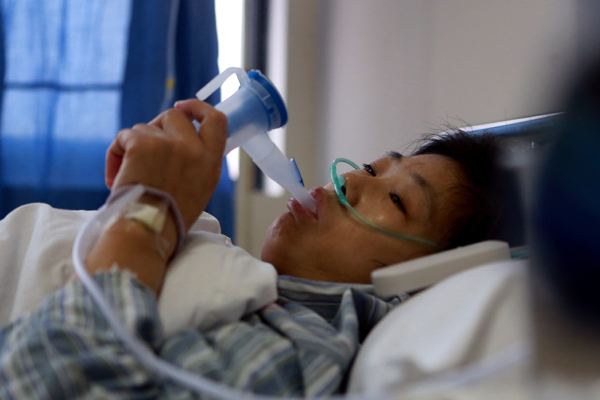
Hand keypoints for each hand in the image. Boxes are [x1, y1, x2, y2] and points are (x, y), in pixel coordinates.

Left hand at [105, 99, 226, 229]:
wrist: (146, 230)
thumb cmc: (168, 217)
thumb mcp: (198, 188)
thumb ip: (196, 160)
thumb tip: (176, 139)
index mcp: (211, 161)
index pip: (216, 120)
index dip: (198, 107)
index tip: (184, 107)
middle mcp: (194, 149)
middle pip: (174, 116)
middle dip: (157, 127)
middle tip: (144, 146)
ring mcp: (169, 144)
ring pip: (145, 127)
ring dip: (135, 145)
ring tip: (130, 174)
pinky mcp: (142, 143)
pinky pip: (125, 137)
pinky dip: (116, 154)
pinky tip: (116, 177)